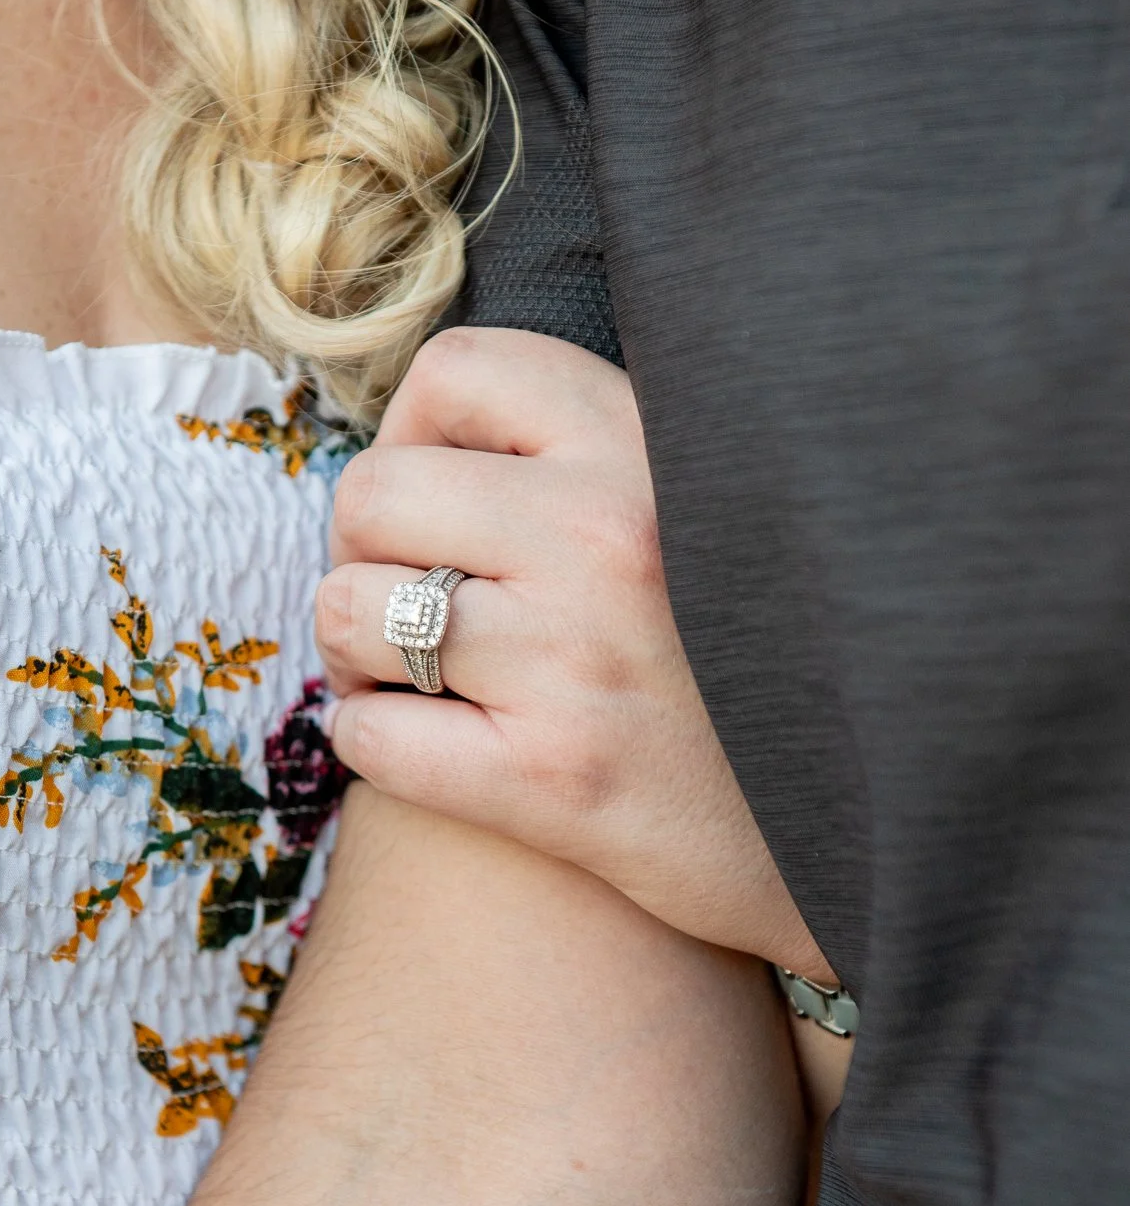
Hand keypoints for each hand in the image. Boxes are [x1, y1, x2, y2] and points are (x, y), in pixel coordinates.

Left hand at [316, 327, 837, 983]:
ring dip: (354, 653)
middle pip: (373, 493)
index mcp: (649, 449)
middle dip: (361, 554)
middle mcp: (609, 536)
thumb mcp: (707, 512)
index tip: (437, 500)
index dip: (411, 434)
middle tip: (403, 603)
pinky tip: (429, 750)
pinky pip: (368, 735)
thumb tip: (429, 436)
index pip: (458, 370)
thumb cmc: (750, 671)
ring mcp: (577, 658)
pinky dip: (373, 744)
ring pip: (350, 611)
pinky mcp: (553, 779)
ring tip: (408, 678)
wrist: (855, 835)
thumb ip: (593, 455)